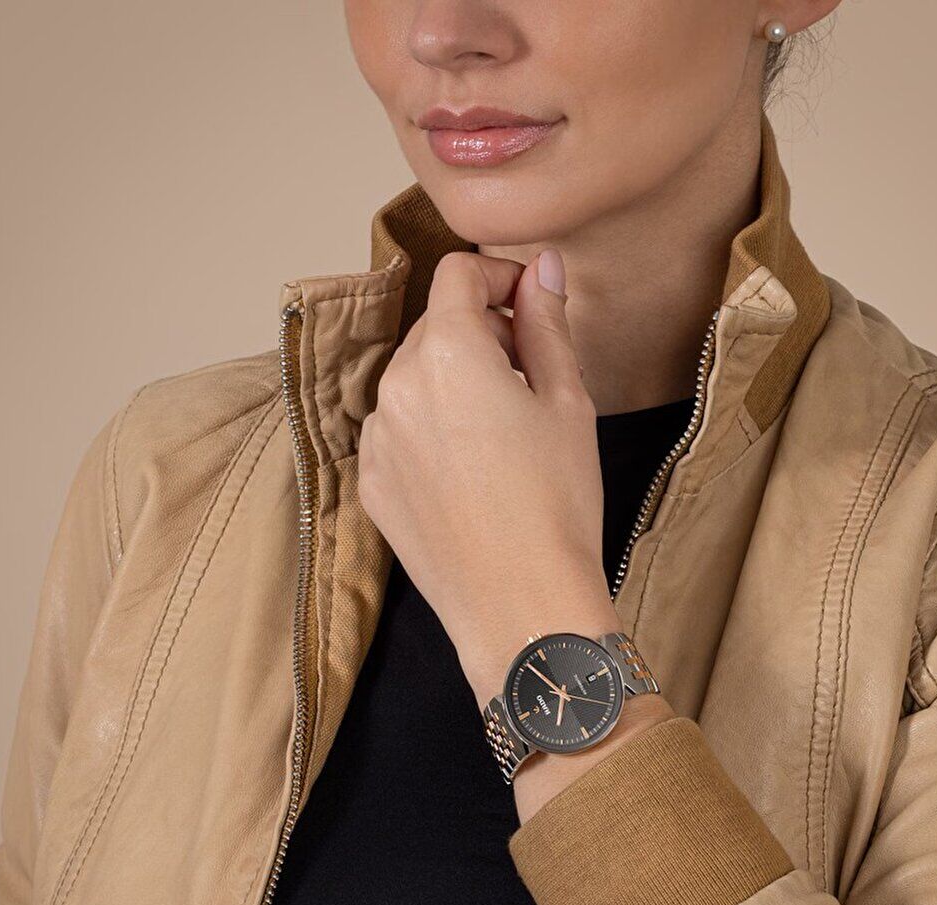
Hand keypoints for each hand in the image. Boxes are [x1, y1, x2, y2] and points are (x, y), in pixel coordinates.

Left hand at [358, 248, 619, 704]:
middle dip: (480, 332)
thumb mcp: (566, 404)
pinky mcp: (370, 485)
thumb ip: (546, 324)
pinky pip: (397, 431)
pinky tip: (470, 470)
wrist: (521, 604)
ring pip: (413, 380)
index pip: (457, 275)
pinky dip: (428, 429)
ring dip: (453, 382)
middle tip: (530, 375)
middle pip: (435, 326)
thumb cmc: (557, 504)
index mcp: (447, 354)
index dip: (499, 275)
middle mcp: (396, 387)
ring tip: (502, 431)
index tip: (529, 301)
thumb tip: (541, 268)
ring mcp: (375, 439)